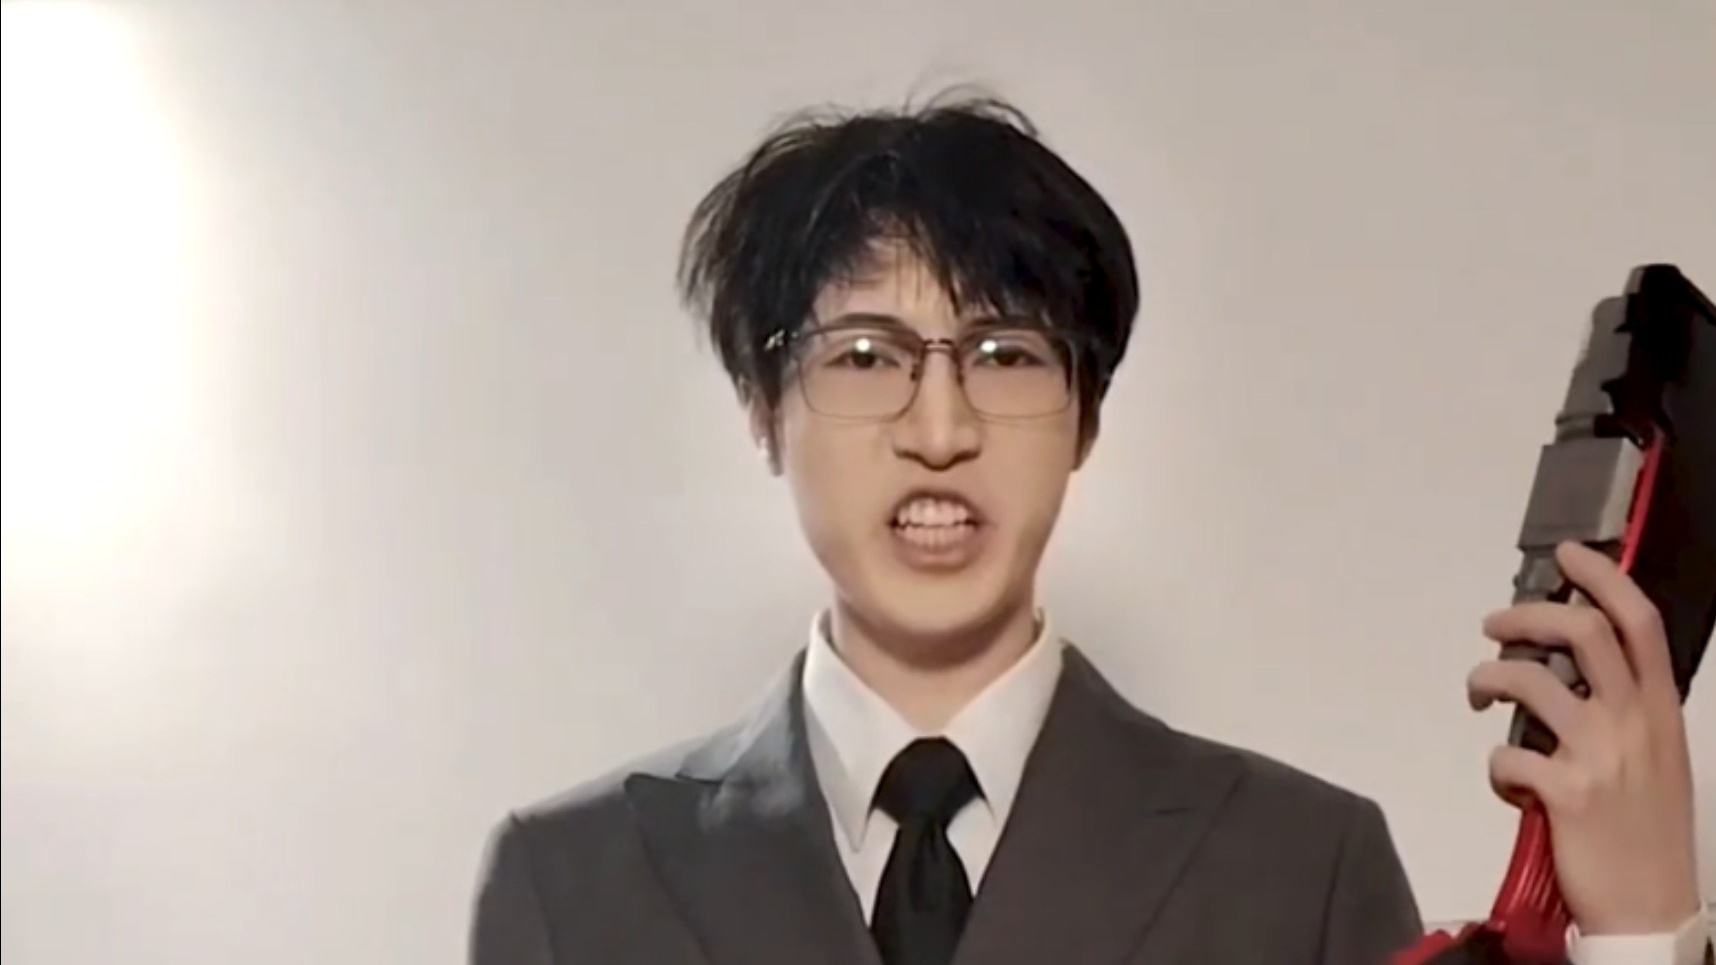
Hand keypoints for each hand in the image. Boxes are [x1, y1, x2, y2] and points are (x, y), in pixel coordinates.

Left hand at [1466, 541, 1701, 935]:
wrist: (1651, 908)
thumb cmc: (1649, 832)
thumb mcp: (1659, 759)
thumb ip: (1628, 710)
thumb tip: (1580, 670)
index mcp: (1661, 711)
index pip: (1639, 623)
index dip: (1602, 578)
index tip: (1567, 555)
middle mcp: (1634, 724)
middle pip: (1581, 633)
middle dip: (1526, 614)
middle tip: (1493, 624)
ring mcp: (1599, 758)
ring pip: (1529, 682)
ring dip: (1488, 678)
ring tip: (1479, 694)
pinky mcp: (1564, 794)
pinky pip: (1506, 757)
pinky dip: (1495, 766)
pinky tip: (1509, 784)